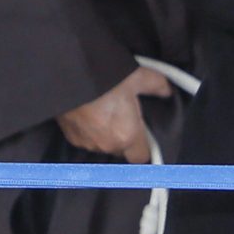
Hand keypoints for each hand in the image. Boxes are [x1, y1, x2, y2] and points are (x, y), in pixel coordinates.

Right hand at [58, 64, 172, 163]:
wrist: (67, 75)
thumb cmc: (105, 78)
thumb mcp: (139, 76)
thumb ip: (158, 86)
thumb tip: (167, 91)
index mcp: (127, 136)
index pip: (142, 157)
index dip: (145, 146)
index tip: (145, 133)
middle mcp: (107, 145)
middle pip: (123, 151)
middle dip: (126, 138)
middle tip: (125, 115)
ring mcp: (86, 142)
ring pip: (103, 145)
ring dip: (106, 134)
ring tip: (105, 111)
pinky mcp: (70, 136)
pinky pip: (87, 139)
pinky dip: (90, 130)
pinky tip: (90, 112)